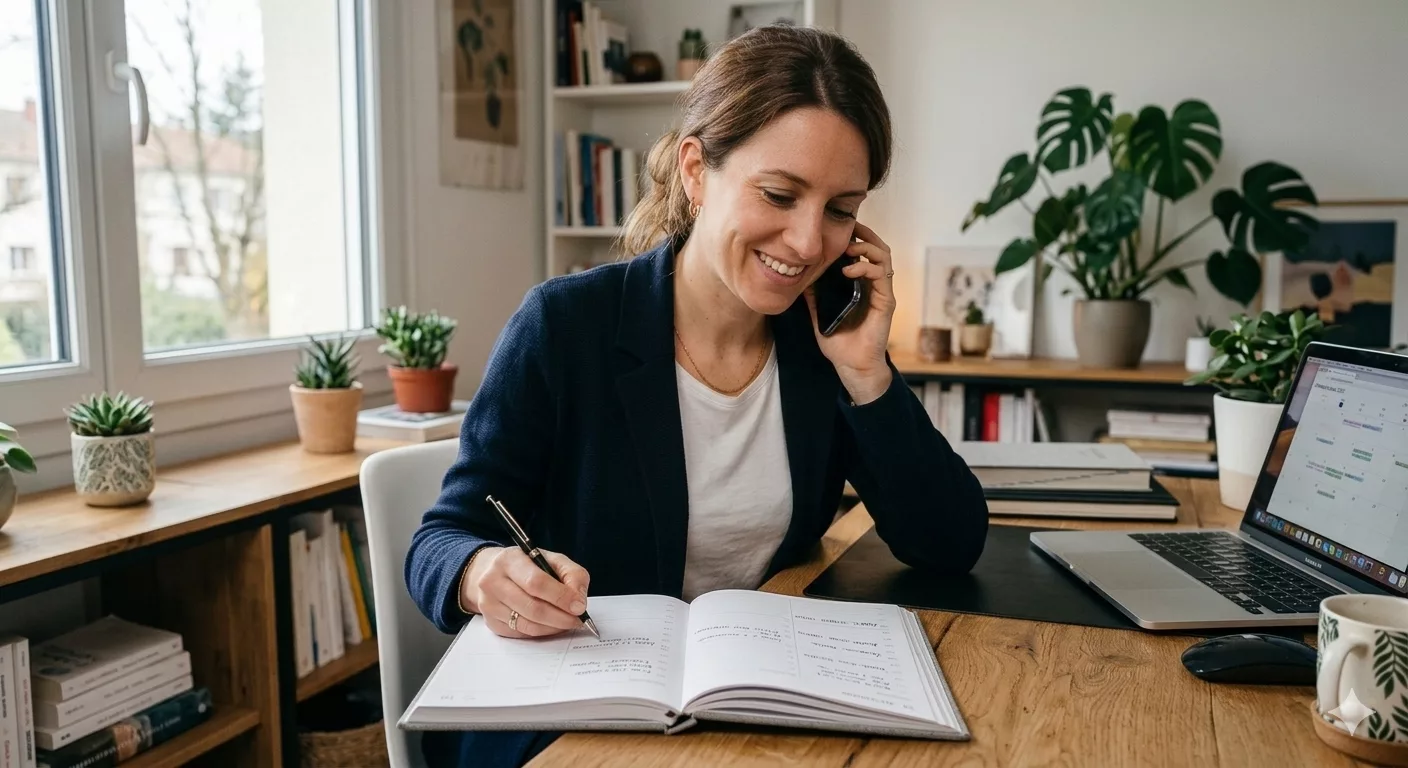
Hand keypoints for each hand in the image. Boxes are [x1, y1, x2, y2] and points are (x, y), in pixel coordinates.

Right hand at [461, 546, 590, 637]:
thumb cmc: (527, 566)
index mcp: (509, 560)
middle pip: (532, 608)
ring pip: (527, 625)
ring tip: (567, 622)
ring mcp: (489, 604)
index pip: (536, 582)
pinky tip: (550, 625)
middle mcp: (493, 582)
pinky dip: (541, 632)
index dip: (561, 597)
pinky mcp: (491, 622)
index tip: (579, 607)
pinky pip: (521, 633)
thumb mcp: (552, 559)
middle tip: (577, 620)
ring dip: (553, 627)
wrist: (491, 572)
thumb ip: (572, 575)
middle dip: (560, 617)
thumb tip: (578, 601)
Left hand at [804, 221, 895, 403]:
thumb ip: (813, 295)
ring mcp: (881, 293)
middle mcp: (874, 285)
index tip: (838, 227)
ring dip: (867, 248)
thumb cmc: (838, 342)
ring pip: (883, 258)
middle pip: (877, 248)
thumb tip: (799, 276)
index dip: (854, 237)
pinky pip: (882, 277)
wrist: (851, 366)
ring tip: (848, 248)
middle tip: (849, 227)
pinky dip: (866, 268)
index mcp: (860, 285)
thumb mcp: (818, 313)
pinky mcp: (886, 303)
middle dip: (865, 234)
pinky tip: (849, 270)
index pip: (863, 252)